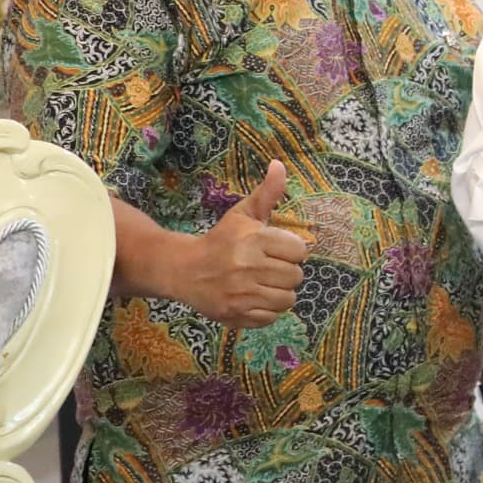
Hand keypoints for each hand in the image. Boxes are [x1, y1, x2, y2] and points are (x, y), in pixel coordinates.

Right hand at [183, 160, 308, 327]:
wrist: (182, 269)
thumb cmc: (220, 240)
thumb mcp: (242, 214)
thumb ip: (267, 193)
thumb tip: (280, 165)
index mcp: (253, 239)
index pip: (300, 251)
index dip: (291, 252)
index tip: (275, 251)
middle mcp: (247, 266)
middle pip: (296, 277)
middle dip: (285, 273)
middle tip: (267, 269)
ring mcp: (241, 292)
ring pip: (288, 299)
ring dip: (279, 293)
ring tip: (262, 284)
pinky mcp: (234, 313)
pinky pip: (271, 317)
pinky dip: (266, 311)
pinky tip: (253, 298)